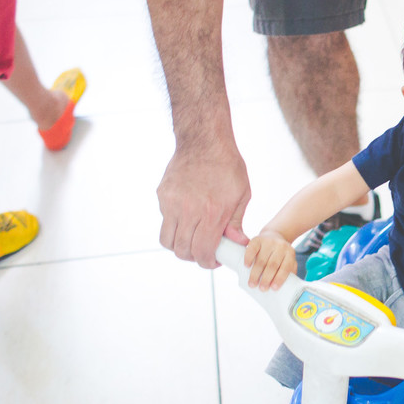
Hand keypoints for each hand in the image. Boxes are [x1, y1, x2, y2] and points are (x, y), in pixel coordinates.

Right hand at [157, 143, 250, 268]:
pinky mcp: (162, 195)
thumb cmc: (228, 166)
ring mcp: (172, 203)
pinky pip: (165, 221)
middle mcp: (189, 210)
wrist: (204, 140)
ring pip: (167, 241)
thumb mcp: (242, 194)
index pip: (202, 252)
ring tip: (192, 239)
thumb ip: (236, 222)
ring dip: (179, 246)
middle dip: (193, 257)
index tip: (214, 260)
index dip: (207, 262)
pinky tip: (187, 217)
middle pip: (182, 251)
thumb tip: (236, 243)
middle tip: (203, 252)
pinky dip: (174, 226)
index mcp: (212, 212)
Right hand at [243, 230, 295, 290]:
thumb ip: (290, 272)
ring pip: (261, 260)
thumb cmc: (281, 255)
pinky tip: (247, 266)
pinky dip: (249, 259)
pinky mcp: (257, 239)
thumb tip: (289, 289)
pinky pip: (252, 250)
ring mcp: (269, 242)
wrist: (273, 236)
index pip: (286, 267)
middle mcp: (281, 246)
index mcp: (290, 253)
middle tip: (262, 289)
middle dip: (266, 279)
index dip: (280, 278)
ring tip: (252, 283)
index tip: (273, 288)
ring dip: (255, 273)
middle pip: (273, 265)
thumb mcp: (289, 260)